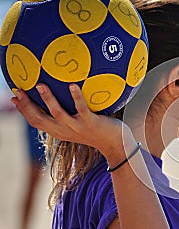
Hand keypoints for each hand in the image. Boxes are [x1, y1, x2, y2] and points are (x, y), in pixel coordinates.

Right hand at [11, 84, 126, 160]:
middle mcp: (66, 131)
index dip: (23, 110)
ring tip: (40, 85)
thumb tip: (62, 93)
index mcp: (60, 131)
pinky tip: (72, 85)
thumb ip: (68, 114)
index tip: (14, 97)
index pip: (36, 122)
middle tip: (19, 90)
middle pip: (40, 119)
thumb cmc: (96, 130)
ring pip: (58, 114)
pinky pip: (81, 109)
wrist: (115, 143)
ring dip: (48, 99)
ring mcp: (78, 128)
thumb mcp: (77, 124)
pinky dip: (76, 97)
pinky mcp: (91, 123)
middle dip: (27, 105)